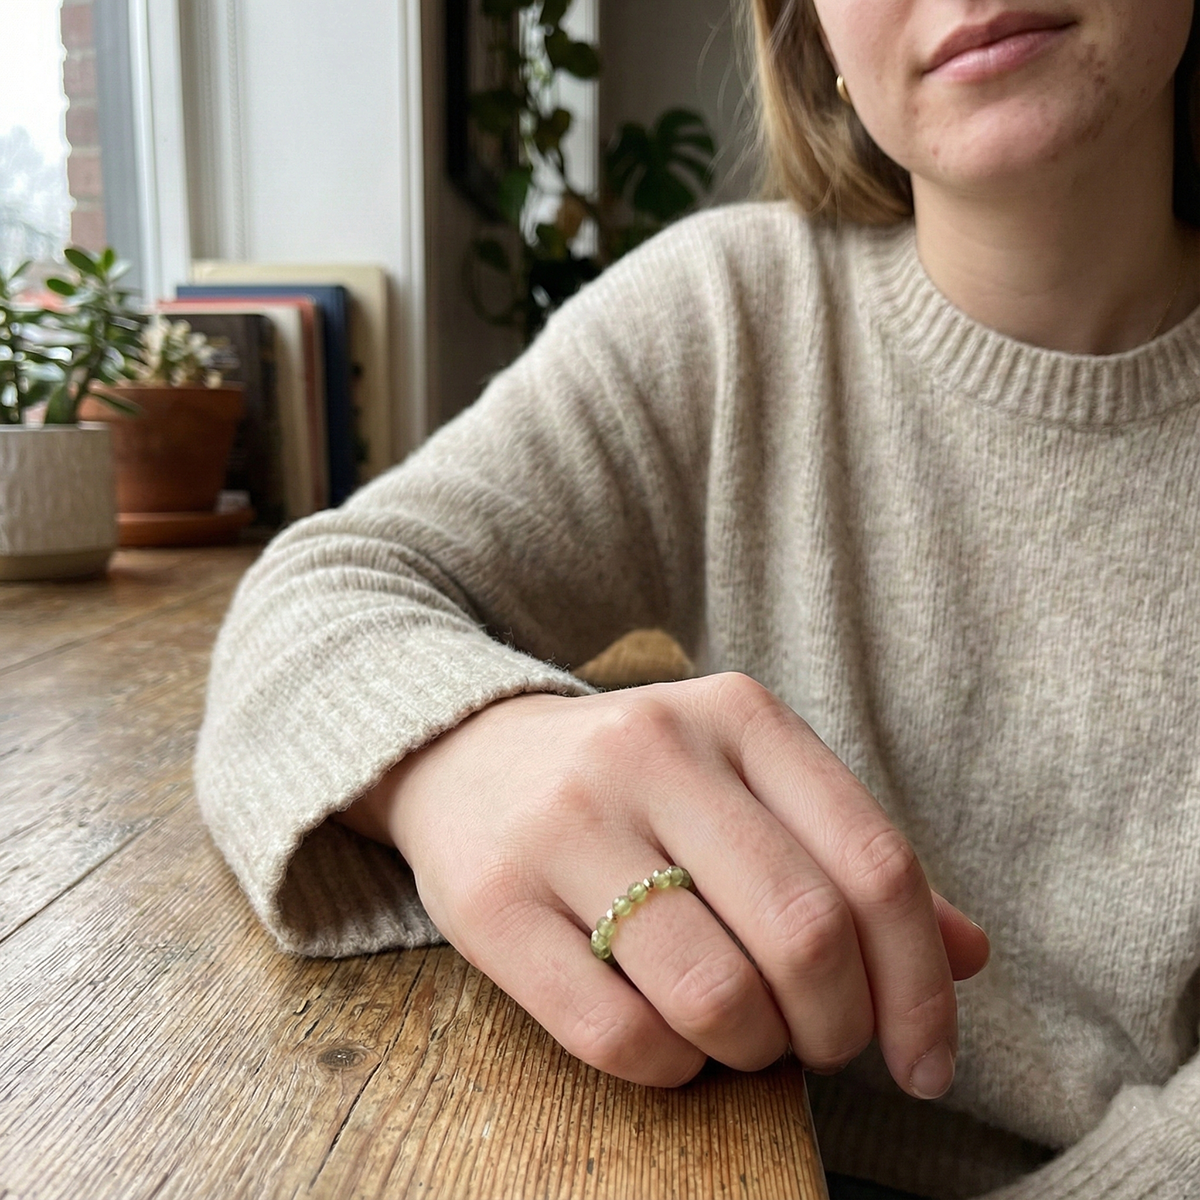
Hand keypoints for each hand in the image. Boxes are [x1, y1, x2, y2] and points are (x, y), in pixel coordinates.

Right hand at [339, 674, 989, 1094]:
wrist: (464, 755)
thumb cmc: (637, 787)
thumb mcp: (746, 784)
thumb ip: (851, 859)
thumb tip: (968, 954)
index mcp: (737, 714)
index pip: (875, 866)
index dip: (920, 987)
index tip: (923, 1062)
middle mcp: (653, 750)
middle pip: (805, 934)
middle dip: (837, 1028)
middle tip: (821, 1044)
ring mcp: (566, 821)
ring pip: (714, 995)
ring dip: (752, 1051)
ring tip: (740, 1034)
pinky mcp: (494, 899)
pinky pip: (618, 1036)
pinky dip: (670, 1067)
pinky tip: (668, 1038)